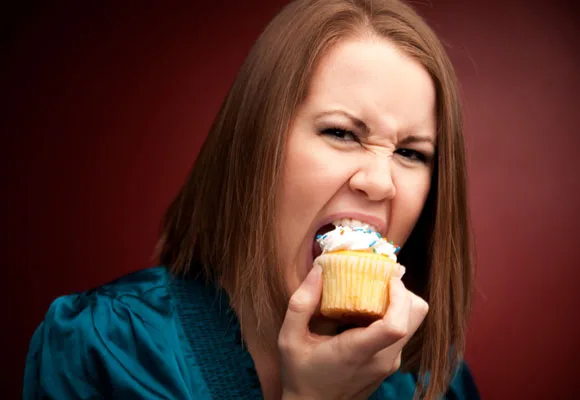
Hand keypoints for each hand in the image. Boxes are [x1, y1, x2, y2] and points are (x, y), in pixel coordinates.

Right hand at [278, 264, 427, 399]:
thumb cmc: (301, 375)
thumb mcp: (290, 339)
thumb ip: (301, 304)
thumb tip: (318, 270)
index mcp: (358, 352)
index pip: (395, 326)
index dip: (399, 296)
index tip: (387, 276)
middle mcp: (382, 358)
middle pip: (416, 316)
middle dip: (402, 290)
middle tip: (377, 278)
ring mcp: (390, 363)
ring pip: (414, 321)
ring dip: (399, 300)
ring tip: (371, 291)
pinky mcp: (390, 363)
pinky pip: (403, 330)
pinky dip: (393, 313)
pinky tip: (367, 310)